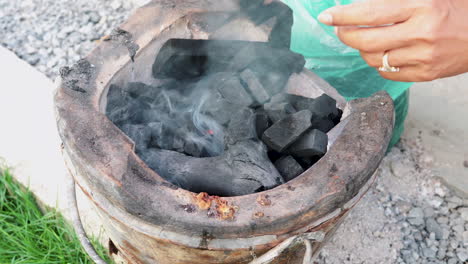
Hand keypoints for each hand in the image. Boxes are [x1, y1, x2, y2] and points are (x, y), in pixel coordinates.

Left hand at [318, 0, 467, 81]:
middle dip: (346, 35)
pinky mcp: (425, 75)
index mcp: (422, 6)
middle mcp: (420, 33)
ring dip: (362, 50)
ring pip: (374, 59)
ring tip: (365, 40)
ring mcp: (423, 57)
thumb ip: (394, 1)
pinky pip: (387, 73)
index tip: (327, 16)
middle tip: (340, 29)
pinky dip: (378, 64)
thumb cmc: (458, 9)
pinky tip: (383, 53)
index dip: (344, 16)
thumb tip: (362, 6)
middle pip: (366, 41)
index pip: (371, 13)